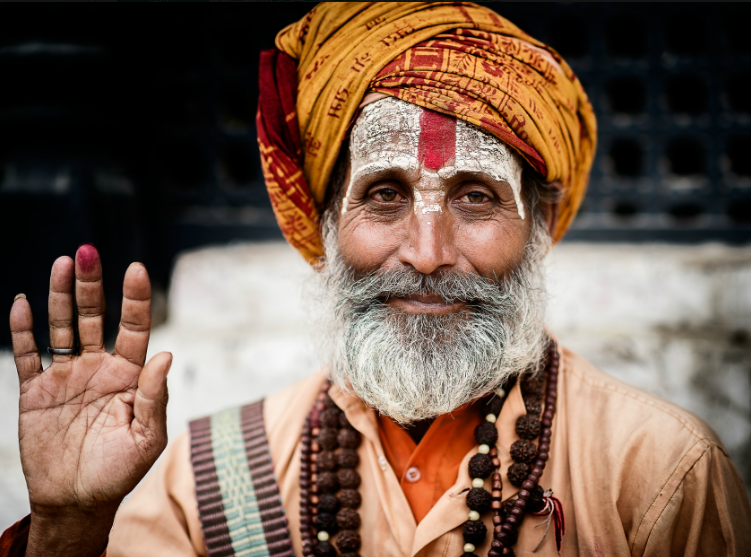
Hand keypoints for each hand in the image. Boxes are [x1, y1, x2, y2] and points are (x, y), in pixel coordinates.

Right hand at [9, 245, 171, 555]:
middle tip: (89, 251)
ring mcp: (67, 377)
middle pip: (94, 318)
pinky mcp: (36, 391)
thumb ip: (155, 396)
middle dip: (92, 286)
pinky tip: (23, 303)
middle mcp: (99, 368)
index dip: (136, 299)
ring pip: (62, 328)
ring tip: (63, 264)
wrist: (77, 501)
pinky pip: (28, 355)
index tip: (137, 269)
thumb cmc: (120, 470)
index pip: (135, 328)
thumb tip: (166, 354)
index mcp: (129, 375)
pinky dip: (24, 331)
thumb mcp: (147, 438)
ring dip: (60, 296)